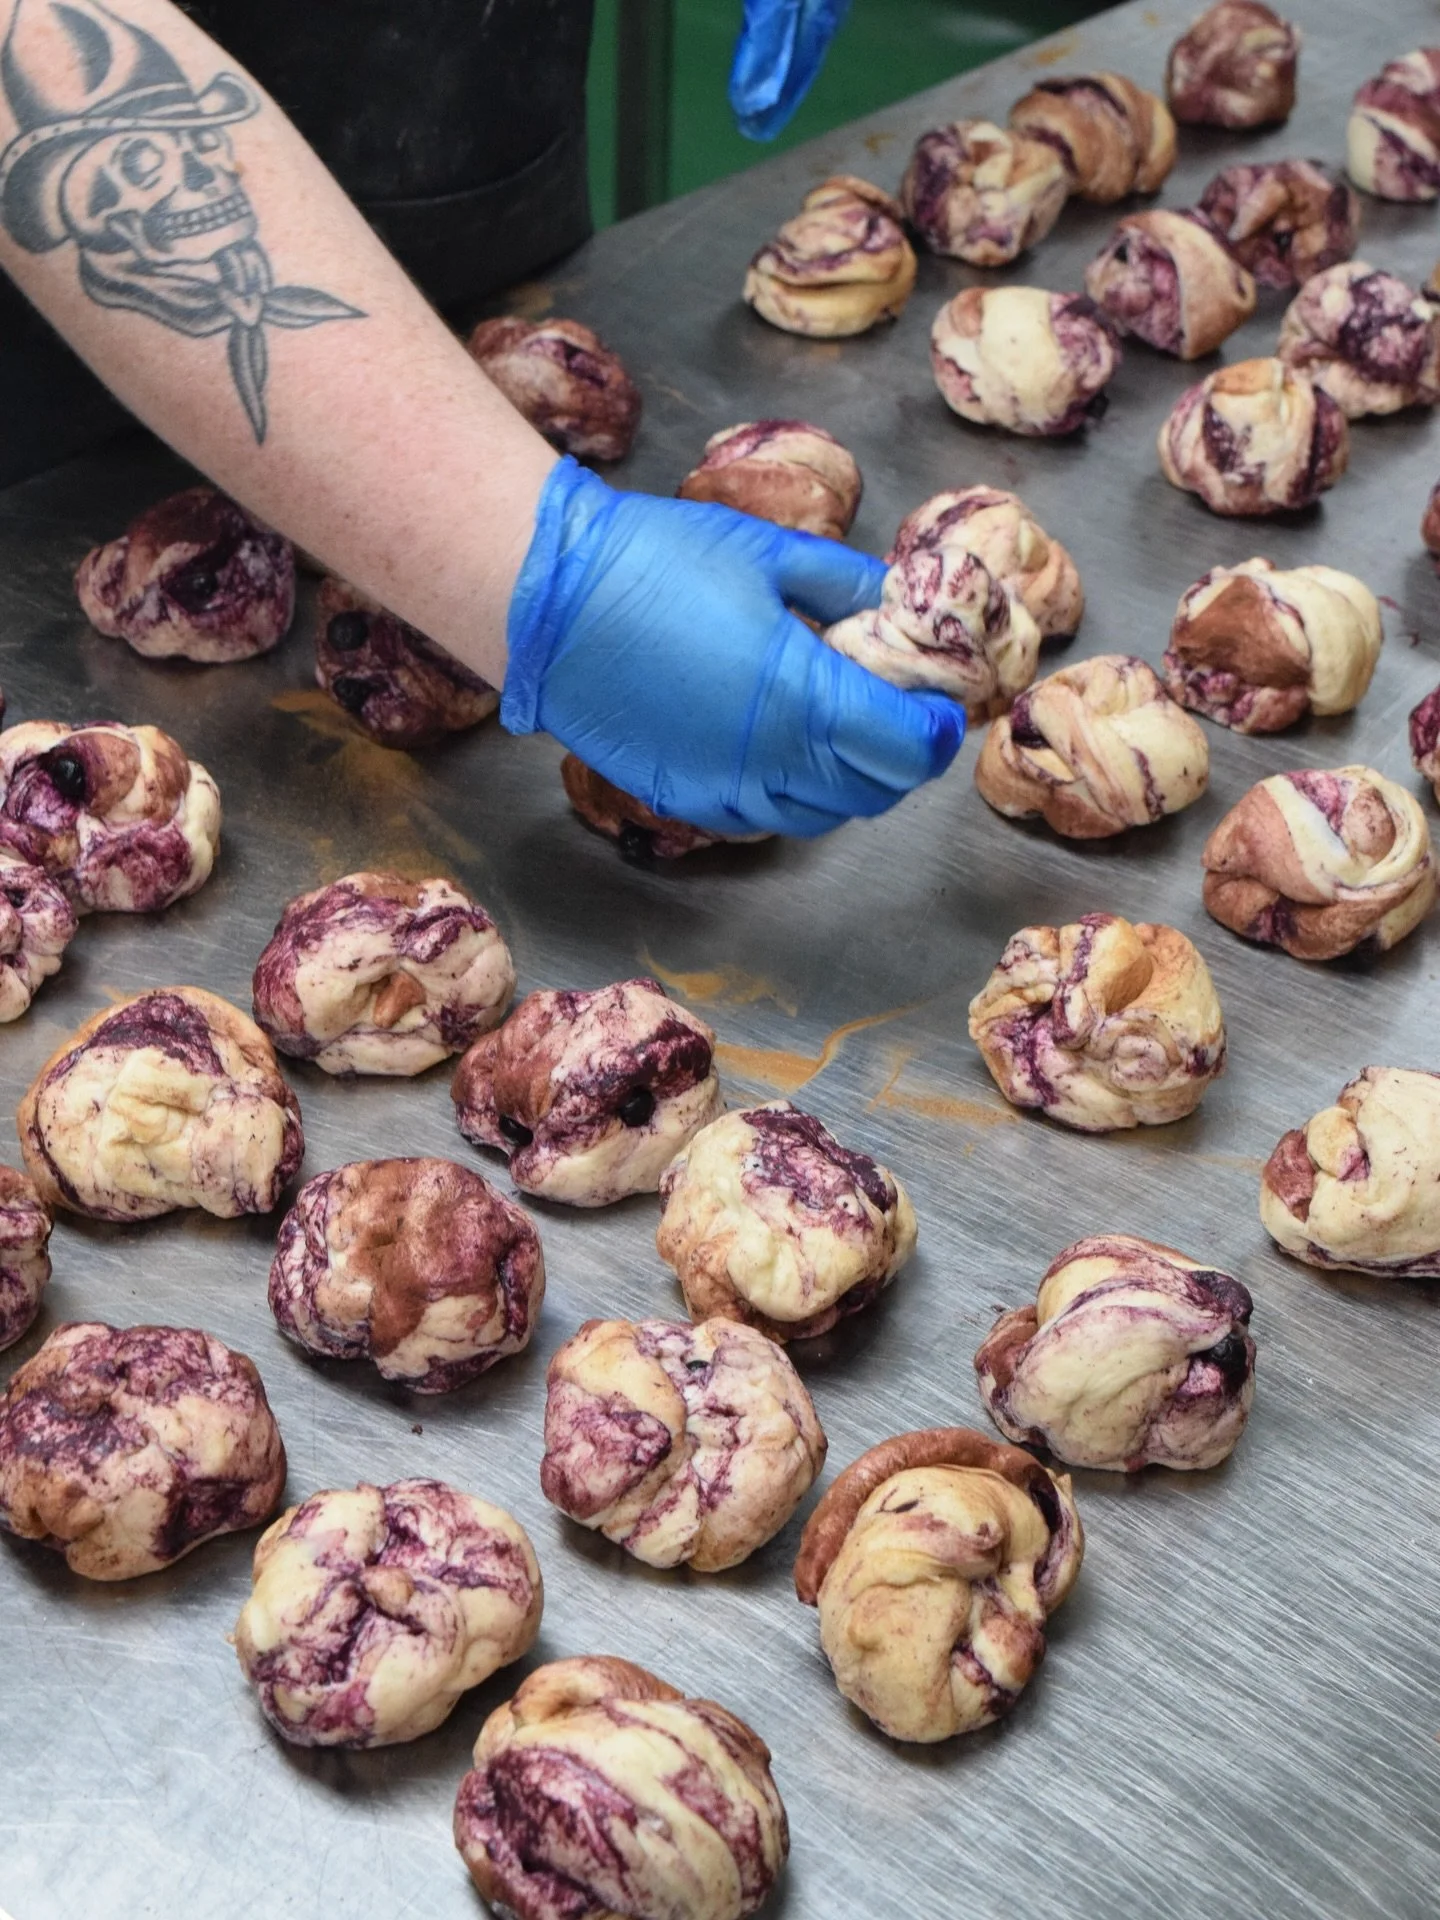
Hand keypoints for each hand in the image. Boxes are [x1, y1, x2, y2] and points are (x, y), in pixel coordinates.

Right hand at [501, 458, 964, 838]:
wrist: (548, 600)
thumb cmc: (654, 562)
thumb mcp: (769, 553)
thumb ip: (843, 586)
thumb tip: (890, 601)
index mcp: (805, 699)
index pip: (908, 748)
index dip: (937, 731)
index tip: (939, 704)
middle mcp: (771, 762)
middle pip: (874, 792)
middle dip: (903, 760)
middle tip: (904, 718)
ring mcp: (722, 791)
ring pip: (821, 817)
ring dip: (849, 784)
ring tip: (845, 736)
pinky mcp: (681, 801)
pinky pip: (762, 819)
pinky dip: (792, 797)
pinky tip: (783, 754)